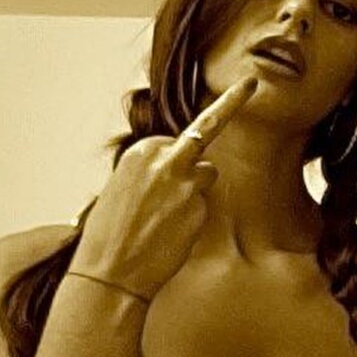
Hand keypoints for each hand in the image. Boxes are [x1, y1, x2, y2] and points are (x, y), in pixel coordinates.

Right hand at [69, 76, 258, 298]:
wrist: (108, 271)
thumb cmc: (110, 232)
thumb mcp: (123, 187)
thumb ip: (154, 170)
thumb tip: (186, 163)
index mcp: (143, 151)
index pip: (178, 139)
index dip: (178, 155)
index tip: (241, 90)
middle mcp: (166, 160)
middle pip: (202, 140)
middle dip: (218, 127)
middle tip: (249, 85)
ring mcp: (186, 183)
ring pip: (207, 175)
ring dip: (193, 193)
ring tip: (161, 220)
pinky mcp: (198, 208)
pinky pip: (203, 207)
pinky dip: (190, 220)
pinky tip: (167, 235)